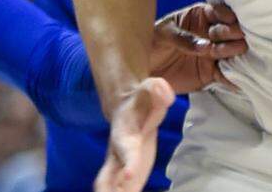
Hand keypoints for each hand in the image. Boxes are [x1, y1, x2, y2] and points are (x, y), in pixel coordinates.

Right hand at [95, 77, 175, 191]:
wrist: (126, 108)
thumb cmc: (141, 101)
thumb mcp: (151, 90)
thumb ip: (158, 90)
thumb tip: (165, 90)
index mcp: (123, 134)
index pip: (125, 150)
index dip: (129, 162)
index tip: (131, 176)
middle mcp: (116, 153)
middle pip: (107, 176)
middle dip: (108, 190)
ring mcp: (119, 166)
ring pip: (109, 187)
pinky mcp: (126, 175)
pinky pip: (121, 191)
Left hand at [149, 2, 247, 92]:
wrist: (145, 68)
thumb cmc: (151, 42)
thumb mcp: (163, 34)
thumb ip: (183, 38)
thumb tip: (206, 46)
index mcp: (201, 16)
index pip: (219, 12)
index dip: (226, 16)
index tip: (230, 21)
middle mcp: (211, 33)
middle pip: (230, 32)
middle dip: (234, 35)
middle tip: (232, 42)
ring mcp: (214, 53)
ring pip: (232, 52)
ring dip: (236, 55)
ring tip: (233, 60)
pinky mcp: (212, 73)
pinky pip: (226, 75)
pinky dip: (233, 78)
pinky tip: (237, 79)